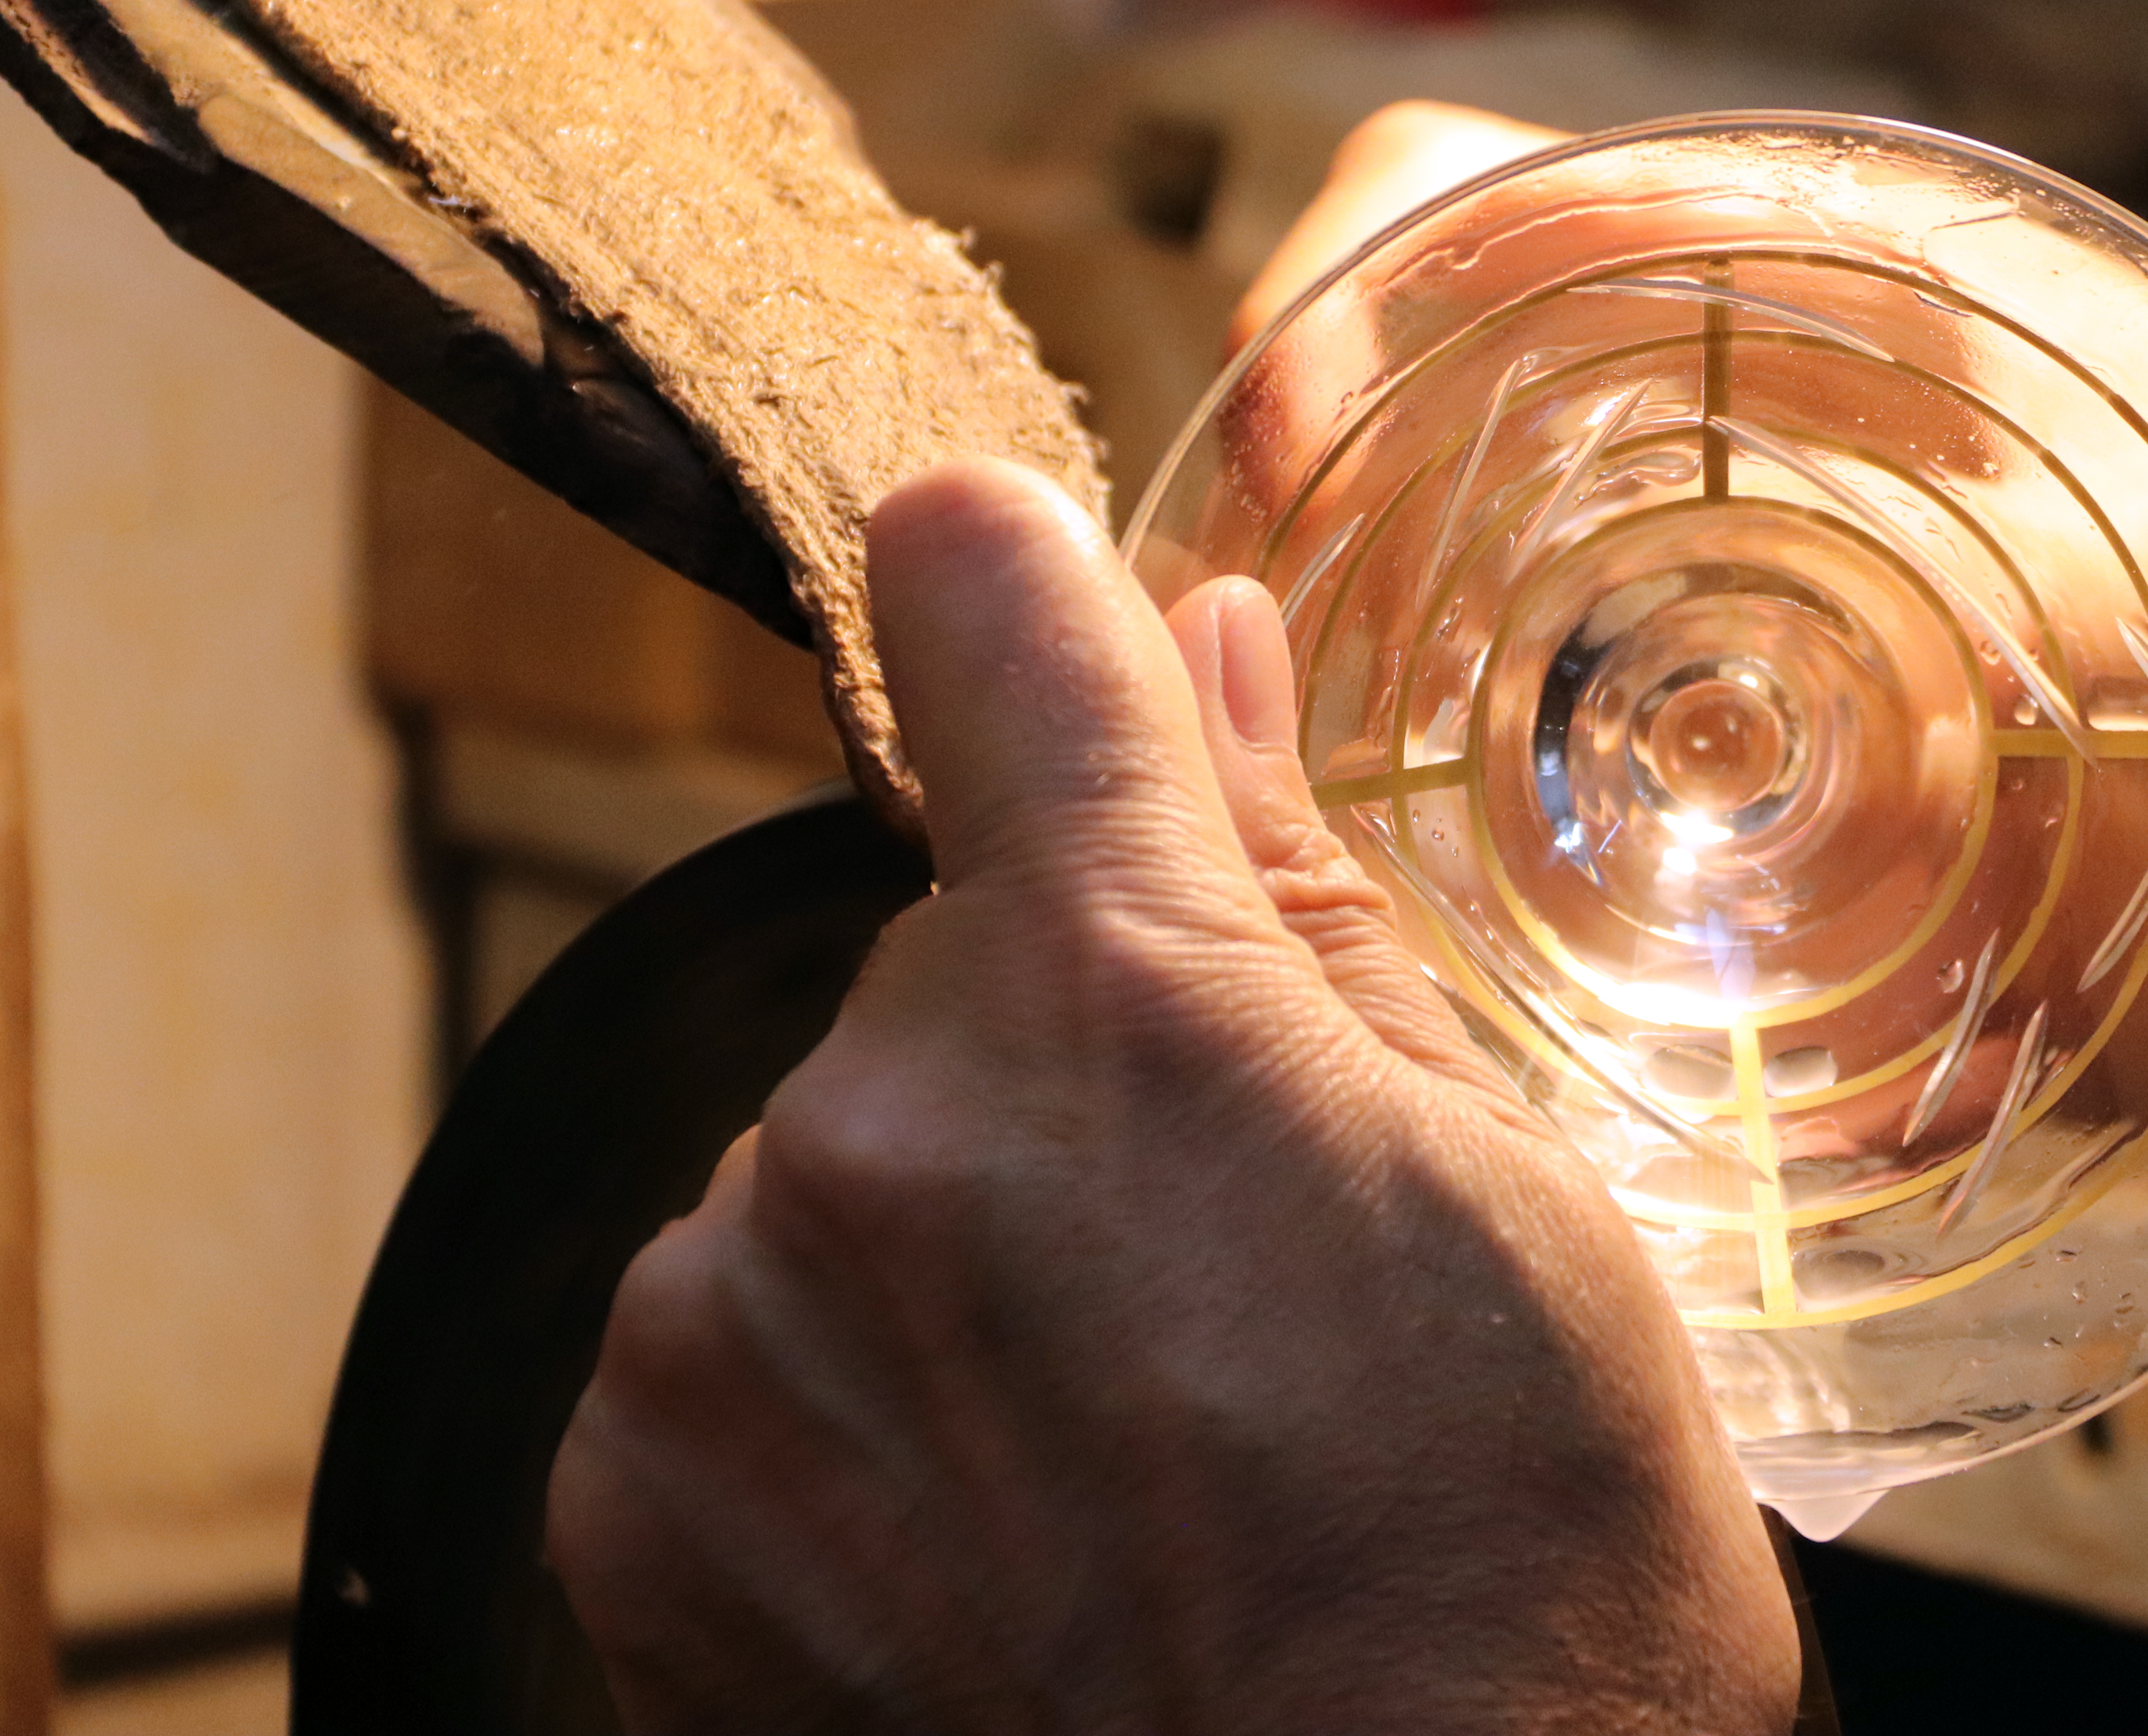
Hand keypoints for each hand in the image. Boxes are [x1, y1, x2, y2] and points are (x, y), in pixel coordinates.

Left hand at [546, 460, 1798, 1732]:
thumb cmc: (1512, 1556)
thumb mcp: (1487, 1178)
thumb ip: (1294, 898)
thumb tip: (1202, 640)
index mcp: (1121, 995)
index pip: (994, 619)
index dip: (1022, 591)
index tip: (1024, 596)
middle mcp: (874, 1125)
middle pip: (939, 965)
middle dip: (1056, 1059)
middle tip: (1217, 1264)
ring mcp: (724, 1320)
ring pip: (835, 1163)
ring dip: (946, 1241)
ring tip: (1119, 1435)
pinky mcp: (635, 1495)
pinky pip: (734, 1337)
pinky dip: (841, 1399)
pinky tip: (996, 1526)